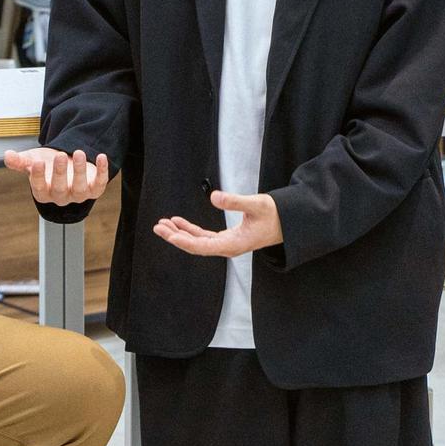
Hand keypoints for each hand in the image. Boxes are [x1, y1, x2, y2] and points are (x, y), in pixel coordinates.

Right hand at [8, 147, 109, 206]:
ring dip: (80, 171)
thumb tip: (7, 156)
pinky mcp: (95, 189)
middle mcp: (61, 197)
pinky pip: (100, 183)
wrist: (67, 164)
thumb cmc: (47, 164)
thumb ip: (20, 161)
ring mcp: (79, 194)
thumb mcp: (33, 160)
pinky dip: (102, 171)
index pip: (39, 189)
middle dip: (60, 173)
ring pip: (80, 188)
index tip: (37, 162)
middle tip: (59, 155)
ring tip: (78, 152)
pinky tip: (101, 156)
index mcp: (44, 192)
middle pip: (60, 189)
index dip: (38, 177)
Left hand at [154, 191, 282, 257]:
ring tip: (162, 224)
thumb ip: (235, 201)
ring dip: (179, 233)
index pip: (203, 246)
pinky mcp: (226, 239)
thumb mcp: (256, 204)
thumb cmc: (274, 214)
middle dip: (175, 237)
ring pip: (197, 242)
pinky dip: (190, 230)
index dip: (184, 241)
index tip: (169, 235)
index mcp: (233, 244)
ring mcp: (226, 244)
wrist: (287, 223)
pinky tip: (178, 222)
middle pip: (195, 246)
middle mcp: (227, 248)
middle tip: (158, 227)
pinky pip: (203, 237)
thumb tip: (213, 197)